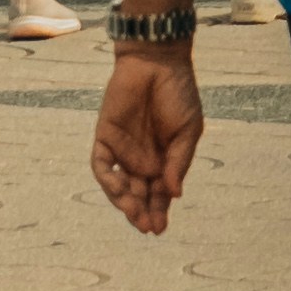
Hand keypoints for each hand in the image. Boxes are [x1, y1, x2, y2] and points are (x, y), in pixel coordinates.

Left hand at [92, 41, 204, 237]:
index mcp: (164, 160)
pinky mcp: (105, 137)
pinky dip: (109, 180)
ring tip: (135, 214)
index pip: (159, 194)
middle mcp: (141, 159)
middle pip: (138, 194)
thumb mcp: (188, 131)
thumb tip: (174, 194)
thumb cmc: (179, 94)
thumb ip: (179, 162)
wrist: (158, 62)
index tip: (160, 228)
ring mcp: (122, 150)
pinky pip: (102, 165)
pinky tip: (120, 190)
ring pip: (119, 185)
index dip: (159, 211)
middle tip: (148, 227)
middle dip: (142, 213)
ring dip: (125, 202)